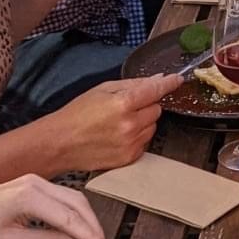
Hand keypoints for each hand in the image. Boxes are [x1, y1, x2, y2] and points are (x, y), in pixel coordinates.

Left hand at [0, 173, 113, 238]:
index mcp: (29, 195)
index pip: (69, 218)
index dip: (89, 235)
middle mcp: (35, 181)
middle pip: (76, 202)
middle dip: (92, 225)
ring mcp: (33, 180)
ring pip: (70, 198)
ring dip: (84, 219)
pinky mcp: (30, 184)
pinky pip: (59, 197)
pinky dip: (71, 213)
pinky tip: (75, 230)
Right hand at [47, 72, 182, 171]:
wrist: (61, 143)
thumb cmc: (78, 114)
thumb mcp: (103, 89)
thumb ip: (132, 84)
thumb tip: (157, 80)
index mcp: (123, 103)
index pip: (155, 91)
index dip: (168, 84)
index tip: (177, 80)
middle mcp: (130, 125)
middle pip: (156, 109)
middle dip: (147, 105)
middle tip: (128, 105)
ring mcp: (131, 143)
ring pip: (153, 126)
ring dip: (143, 121)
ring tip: (120, 122)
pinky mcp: (129, 158)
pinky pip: (145, 141)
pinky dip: (138, 136)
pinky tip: (119, 135)